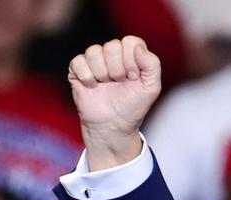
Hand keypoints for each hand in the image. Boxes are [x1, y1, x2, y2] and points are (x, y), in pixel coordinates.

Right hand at [68, 36, 161, 169]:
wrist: (114, 125)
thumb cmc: (133, 107)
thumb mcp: (151, 87)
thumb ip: (152, 65)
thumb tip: (138, 48)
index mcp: (130, 56)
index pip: (130, 42)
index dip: (132, 60)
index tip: (134, 77)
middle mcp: (112, 56)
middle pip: (112, 46)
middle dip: (118, 69)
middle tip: (119, 83)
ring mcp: (94, 62)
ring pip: (94, 52)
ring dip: (103, 73)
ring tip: (107, 85)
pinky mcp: (77, 70)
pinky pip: (78, 61)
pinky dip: (87, 77)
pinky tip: (93, 87)